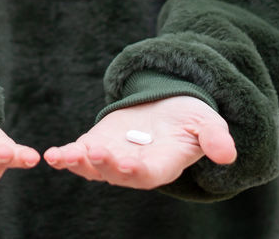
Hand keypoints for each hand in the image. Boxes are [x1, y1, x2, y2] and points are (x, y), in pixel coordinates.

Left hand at [44, 96, 235, 189]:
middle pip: (117, 173)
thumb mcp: (207, 121)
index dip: (136, 170)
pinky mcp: (97, 146)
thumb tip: (227, 155)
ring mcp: (113, 159)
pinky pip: (79, 156)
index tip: (126, 163)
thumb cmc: (189, 116)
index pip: (148, 174)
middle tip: (93, 152)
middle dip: (104, 165)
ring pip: (93, 169)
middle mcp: (135, 168)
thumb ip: (215, 138)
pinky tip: (51, 155)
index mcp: (163, 164)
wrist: (167, 105)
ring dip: (79, 164)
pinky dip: (65, 157)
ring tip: (63, 156)